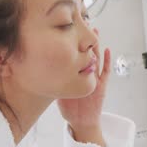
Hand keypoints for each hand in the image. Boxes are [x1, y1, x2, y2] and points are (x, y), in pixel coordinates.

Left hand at [57, 29, 110, 143]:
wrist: (82, 121)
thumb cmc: (70, 108)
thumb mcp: (59, 91)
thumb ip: (55, 79)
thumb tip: (39, 68)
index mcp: (76, 74)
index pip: (75, 55)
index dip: (72, 44)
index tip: (68, 31)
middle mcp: (86, 73)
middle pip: (85, 52)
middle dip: (85, 39)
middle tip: (83, 24)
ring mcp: (95, 78)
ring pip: (96, 58)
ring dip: (96, 45)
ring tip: (95, 32)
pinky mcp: (101, 85)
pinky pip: (105, 71)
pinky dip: (107, 61)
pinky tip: (107, 50)